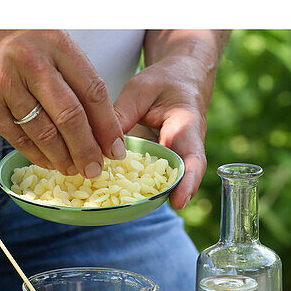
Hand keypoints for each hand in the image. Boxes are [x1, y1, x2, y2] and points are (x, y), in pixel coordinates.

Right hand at [0, 30, 125, 176]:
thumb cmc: (13, 37)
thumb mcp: (48, 42)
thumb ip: (71, 75)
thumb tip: (99, 123)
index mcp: (54, 42)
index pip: (91, 90)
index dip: (107, 125)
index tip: (115, 148)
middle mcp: (30, 62)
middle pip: (70, 117)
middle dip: (87, 150)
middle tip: (95, 169)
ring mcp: (4, 84)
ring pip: (44, 134)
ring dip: (63, 158)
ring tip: (74, 170)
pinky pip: (19, 139)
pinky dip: (38, 156)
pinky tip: (50, 162)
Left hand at [114, 56, 214, 208]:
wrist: (180, 80)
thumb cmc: (165, 81)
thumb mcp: (141, 90)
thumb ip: (122, 113)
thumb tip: (97, 140)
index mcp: (186, 128)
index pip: (193, 159)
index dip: (188, 182)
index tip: (179, 202)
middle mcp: (182, 152)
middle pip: (175, 181)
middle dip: (158, 198)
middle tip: (135, 210)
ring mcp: (169, 162)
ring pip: (158, 185)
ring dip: (139, 198)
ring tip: (114, 207)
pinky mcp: (156, 167)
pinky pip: (145, 181)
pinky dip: (128, 190)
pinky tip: (105, 197)